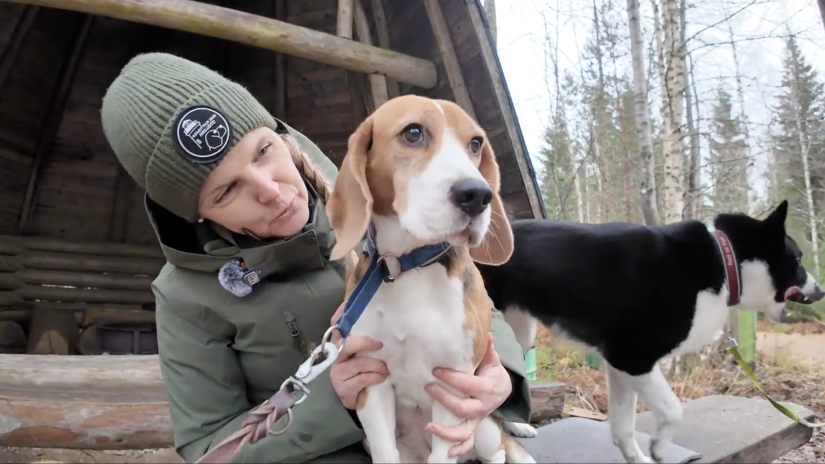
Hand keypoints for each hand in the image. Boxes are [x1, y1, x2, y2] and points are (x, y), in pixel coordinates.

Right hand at [329, 302, 387, 409]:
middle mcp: (335, 357)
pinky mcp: (343, 388)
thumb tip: (371, 317)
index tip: (363, 321)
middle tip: (380, 345)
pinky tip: (382, 377)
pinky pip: (362, 379)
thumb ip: (364, 337)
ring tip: (385, 368)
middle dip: (364, 343)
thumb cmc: (361, 370)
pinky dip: (375, 377)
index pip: (340, 328)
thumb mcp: (363, 351)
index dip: (345, 319)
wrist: (356, 397)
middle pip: (347, 345)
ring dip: (376, 365)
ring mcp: (337, 373)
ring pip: (358, 364)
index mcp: (339, 344)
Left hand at [424, 333, 512, 456]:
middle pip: (462, 408)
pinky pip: (468, 443)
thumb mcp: (492, 360)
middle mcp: (483, 406)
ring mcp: (477, 419)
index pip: (467, 384)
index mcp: (487, 388)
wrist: (504, 390)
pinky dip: (459, 449)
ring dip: (446, 432)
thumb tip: (486, 333)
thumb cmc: (492, 373)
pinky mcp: (473, 426)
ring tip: (429, 426)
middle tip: (428, 387)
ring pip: (464, 431)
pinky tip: (447, 452)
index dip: (451, 378)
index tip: (435, 371)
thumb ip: (487, 349)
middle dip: (444, 398)